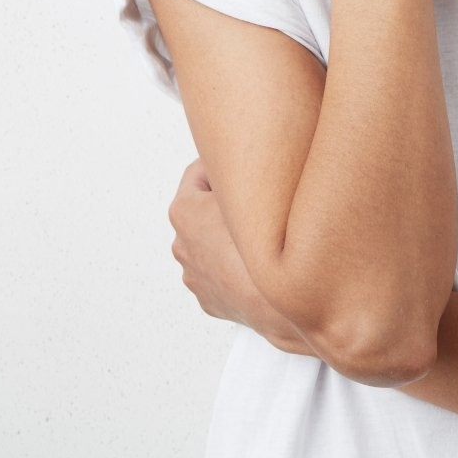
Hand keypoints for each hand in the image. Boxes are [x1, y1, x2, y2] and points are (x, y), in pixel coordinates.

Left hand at [168, 157, 319, 356]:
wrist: (276, 300)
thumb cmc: (262, 245)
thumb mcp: (252, 189)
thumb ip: (243, 171)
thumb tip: (250, 157)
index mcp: (184, 212)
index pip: (197, 172)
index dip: (221, 166)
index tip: (239, 166)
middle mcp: (181, 243)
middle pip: (201, 209)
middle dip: (224, 202)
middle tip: (253, 197)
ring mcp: (194, 274)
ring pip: (210, 242)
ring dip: (227, 234)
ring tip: (257, 231)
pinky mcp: (210, 299)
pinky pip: (219, 270)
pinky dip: (232, 262)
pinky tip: (255, 259)